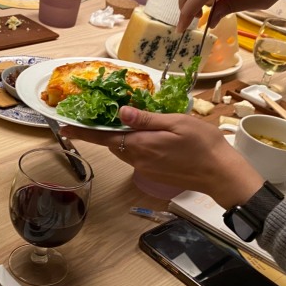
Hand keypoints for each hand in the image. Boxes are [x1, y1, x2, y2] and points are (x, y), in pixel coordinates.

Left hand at [60, 106, 263, 208]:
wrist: (221, 174)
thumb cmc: (203, 144)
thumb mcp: (176, 123)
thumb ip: (146, 119)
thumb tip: (121, 112)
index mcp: (141, 145)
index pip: (104, 137)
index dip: (83, 133)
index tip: (64, 128)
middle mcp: (138, 159)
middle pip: (112, 143)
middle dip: (101, 130)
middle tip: (94, 114)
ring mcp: (145, 168)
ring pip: (123, 150)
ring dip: (118, 137)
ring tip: (118, 120)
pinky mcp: (154, 172)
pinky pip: (135, 156)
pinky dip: (132, 144)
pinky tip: (142, 134)